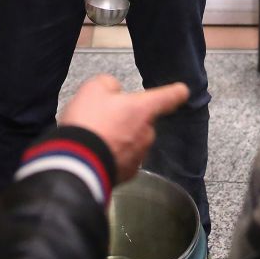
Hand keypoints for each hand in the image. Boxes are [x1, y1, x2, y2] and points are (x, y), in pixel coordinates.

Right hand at [60, 75, 190, 181]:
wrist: (77, 163)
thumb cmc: (88, 121)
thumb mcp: (93, 88)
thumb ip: (109, 85)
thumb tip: (114, 93)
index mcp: (143, 108)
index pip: (168, 97)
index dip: (175, 92)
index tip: (182, 91)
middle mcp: (147, 133)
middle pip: (143, 121)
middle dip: (128, 118)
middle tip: (103, 117)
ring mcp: (139, 155)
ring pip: (132, 140)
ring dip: (119, 137)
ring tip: (94, 136)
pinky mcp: (127, 174)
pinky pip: (123, 158)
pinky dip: (112, 154)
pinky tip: (94, 152)